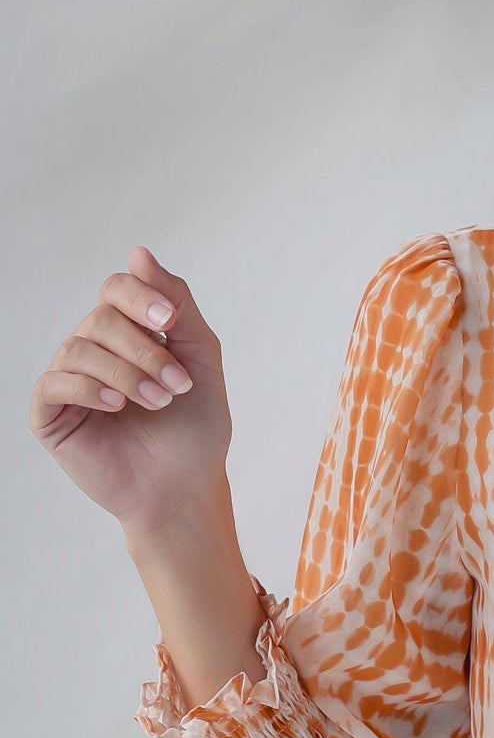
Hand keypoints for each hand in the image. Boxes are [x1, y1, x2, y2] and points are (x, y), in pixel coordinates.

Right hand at [29, 245, 233, 537]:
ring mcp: (69, 381)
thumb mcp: (200, 355)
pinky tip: (117, 406)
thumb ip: (175, 301)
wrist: (185, 486)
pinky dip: (89, 388)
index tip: (171, 321)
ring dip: (126, 373)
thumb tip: (138, 251)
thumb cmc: (195, 426)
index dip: (140, 296)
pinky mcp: (50, 414)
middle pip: (101, 318)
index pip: (116, 288)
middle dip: (144, 349)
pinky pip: (53, 383)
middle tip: (176, 384)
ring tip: (158, 402)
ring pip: (79, 349)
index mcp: (126, 333)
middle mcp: (93, 350)